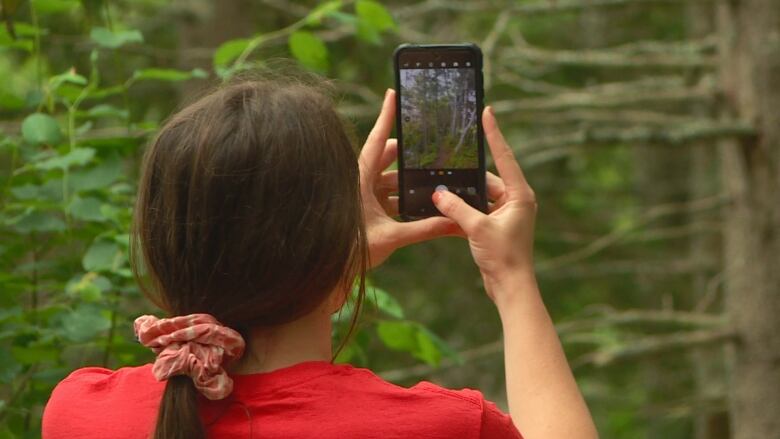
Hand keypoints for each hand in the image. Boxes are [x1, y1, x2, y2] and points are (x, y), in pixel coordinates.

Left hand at [359, 89, 456, 267]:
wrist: (334, 271)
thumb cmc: (354, 251)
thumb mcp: (393, 237)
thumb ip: (426, 229)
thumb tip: (455, 223)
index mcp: (361, 179)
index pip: (377, 141)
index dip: (386, 117)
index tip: (393, 93)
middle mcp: (360, 182)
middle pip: (387, 157)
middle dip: (408, 155)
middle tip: (429, 149)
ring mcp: (362, 195)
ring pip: (389, 179)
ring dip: (408, 181)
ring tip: (432, 178)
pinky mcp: (365, 208)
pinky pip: (387, 196)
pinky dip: (403, 197)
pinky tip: (420, 202)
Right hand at [431, 106, 536, 300]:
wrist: (511, 288)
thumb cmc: (503, 257)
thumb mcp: (476, 228)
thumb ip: (456, 208)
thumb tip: (437, 192)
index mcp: (519, 195)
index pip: (504, 157)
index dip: (494, 134)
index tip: (488, 112)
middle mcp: (515, 201)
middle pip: (486, 179)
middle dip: (464, 178)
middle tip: (444, 165)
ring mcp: (506, 214)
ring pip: (478, 197)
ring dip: (460, 198)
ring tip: (439, 191)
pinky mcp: (496, 227)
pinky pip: (476, 212)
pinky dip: (462, 212)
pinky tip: (443, 210)